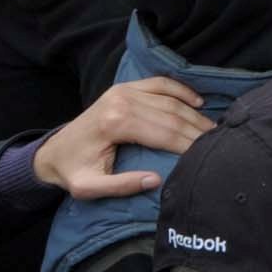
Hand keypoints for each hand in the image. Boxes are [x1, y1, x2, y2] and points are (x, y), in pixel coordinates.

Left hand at [31, 76, 214, 199]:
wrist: (52, 151)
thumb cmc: (72, 171)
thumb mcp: (88, 188)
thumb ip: (121, 186)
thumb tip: (156, 179)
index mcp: (116, 123)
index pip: (165, 133)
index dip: (189, 145)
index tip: (208, 156)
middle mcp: (122, 100)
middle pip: (172, 115)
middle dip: (198, 130)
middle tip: (219, 143)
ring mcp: (124, 91)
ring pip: (170, 100)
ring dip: (195, 114)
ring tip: (213, 129)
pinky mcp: (125, 87)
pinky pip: (160, 84)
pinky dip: (182, 90)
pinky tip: (198, 101)